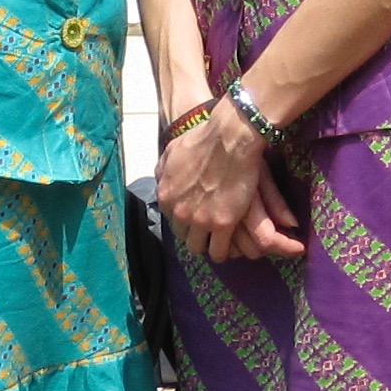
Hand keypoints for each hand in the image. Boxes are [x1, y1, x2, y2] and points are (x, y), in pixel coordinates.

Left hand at [158, 107, 303, 262]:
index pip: (170, 218)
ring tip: (218, 241)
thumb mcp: (172, 151)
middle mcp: (178, 211)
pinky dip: (222, 251)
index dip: (184, 218)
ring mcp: (200, 220)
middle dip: (194, 233)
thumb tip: (160, 179)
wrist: (230, 139)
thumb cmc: (204, 139)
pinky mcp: (222, 225)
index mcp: (165, 195)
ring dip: (207, 245)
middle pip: (182, 236)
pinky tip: (228, 246)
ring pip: (198, 248)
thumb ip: (163, 169)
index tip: (195, 216)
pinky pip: (218, 251)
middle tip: (208, 229)